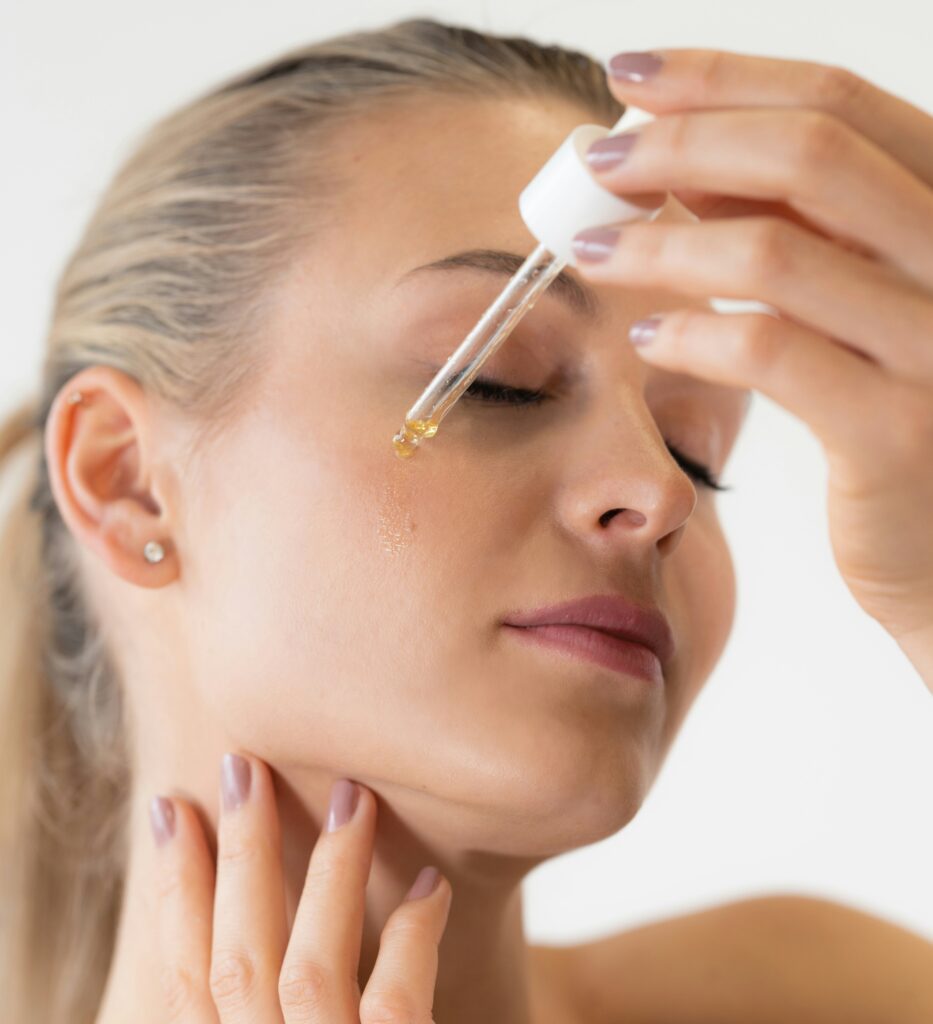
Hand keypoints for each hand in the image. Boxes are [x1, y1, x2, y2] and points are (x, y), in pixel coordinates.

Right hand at [148, 753, 451, 1020]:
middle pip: (237, 960)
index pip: (188, 979)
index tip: (169, 807)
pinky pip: (396, 1003)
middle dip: (240, 853)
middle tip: (243, 763)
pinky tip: (431, 885)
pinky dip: (412, 936)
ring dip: (330, 871)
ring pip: (310, 970)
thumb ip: (273, 996)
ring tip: (353, 793)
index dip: (176, 891)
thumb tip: (261, 886)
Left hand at [571, 48, 932, 687]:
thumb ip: (801, 231)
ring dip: (661, 242)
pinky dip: (691, 334)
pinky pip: (770, 353)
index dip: (725, 78)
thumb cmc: (900, 418)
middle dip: (681, 145)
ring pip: (776, 251)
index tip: (630, 79)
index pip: (839, 105)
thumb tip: (690, 167)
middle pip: (809, 155)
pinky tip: (643, 338)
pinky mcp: (896, 433)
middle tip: (595, 164)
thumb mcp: (863, 301)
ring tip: (592, 249)